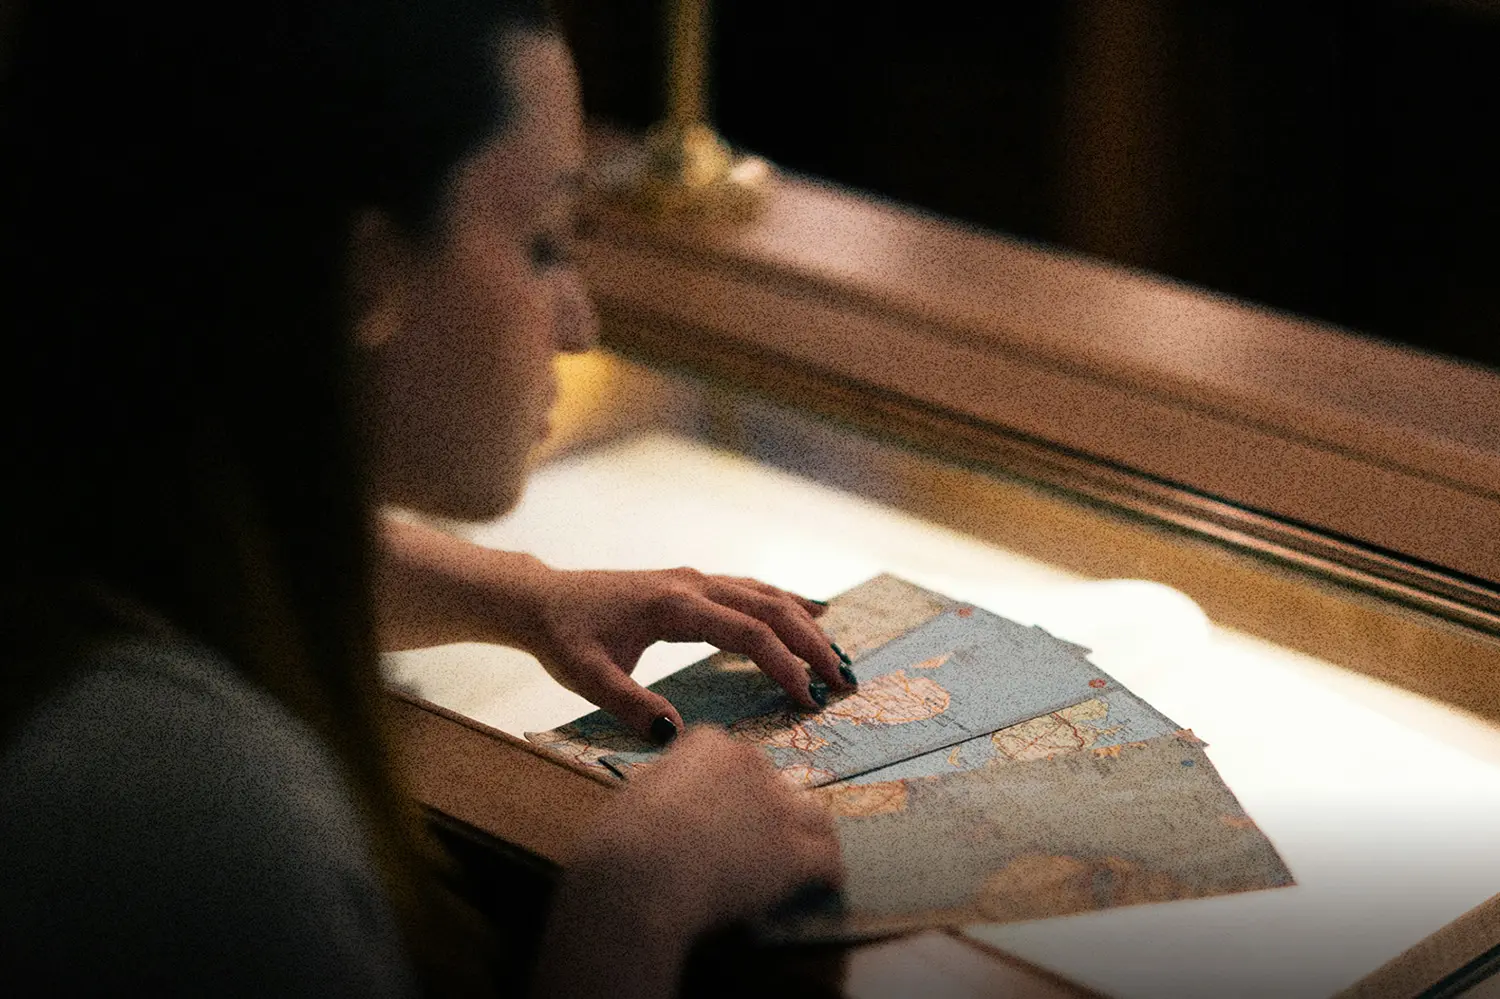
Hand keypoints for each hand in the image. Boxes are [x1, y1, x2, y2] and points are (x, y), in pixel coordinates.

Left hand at [374, 518, 854, 738]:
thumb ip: (628, 704)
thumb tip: (675, 735)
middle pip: (771, 607)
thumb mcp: (585, 676)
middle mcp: (693, 583)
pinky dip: (786, 605)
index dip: (783, 664)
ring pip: (767, 595)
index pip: (747, 632)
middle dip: (812, 644)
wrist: (541, 600)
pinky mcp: (693, 586)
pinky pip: (751, 591)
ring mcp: (695, 579)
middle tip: (843, 683)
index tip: (806, 699)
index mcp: (675, 603)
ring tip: (838, 660)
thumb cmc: (563, 637)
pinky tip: (811, 617)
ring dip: (806, 625)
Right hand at [532, 728, 842, 998]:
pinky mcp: (795, 850)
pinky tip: (822, 887)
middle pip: (777, 784)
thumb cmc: (619, 842)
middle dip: (767, 814)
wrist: (635, 874)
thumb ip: (670, 789)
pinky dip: (826, 874)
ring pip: (815, 817)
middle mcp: (750, 761)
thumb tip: (676, 809)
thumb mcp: (640, 793)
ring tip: (806, 859)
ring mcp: (777, 805)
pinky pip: (828, 859)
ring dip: (809, 838)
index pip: (737, 759)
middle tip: (753, 847)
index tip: (725, 816)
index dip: (733, 791)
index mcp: (709, 741)